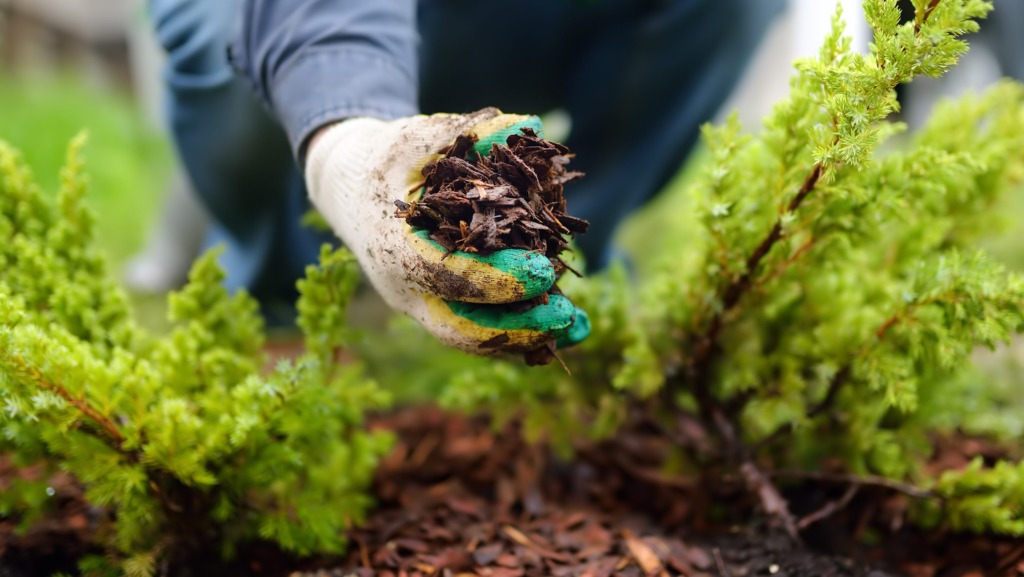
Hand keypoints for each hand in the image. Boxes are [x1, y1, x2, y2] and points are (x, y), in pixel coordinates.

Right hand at [304, 108, 588, 355]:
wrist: (348, 188)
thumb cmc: (386, 158)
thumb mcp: (418, 137)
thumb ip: (469, 132)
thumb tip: (528, 125)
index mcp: (393, 247)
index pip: (446, 275)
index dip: (497, 278)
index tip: (545, 271)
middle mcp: (404, 288)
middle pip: (460, 328)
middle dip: (517, 328)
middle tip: (567, 316)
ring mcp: (420, 305)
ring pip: (473, 338)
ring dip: (527, 338)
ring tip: (579, 329)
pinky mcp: (438, 308)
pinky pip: (480, 330)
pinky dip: (522, 333)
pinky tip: (567, 327)